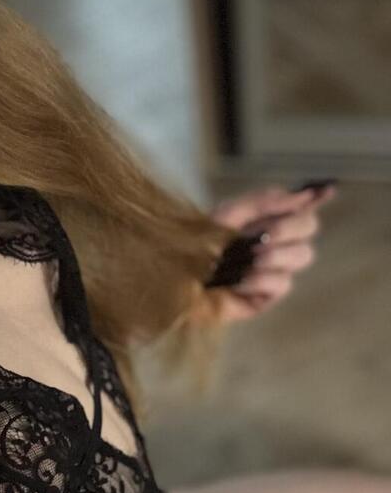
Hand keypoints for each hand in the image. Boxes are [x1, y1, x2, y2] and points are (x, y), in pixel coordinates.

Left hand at [207, 181, 337, 323]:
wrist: (174, 278)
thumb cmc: (195, 246)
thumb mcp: (227, 215)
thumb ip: (263, 201)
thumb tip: (301, 195)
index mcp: (267, 222)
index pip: (303, 208)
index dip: (312, 201)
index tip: (317, 194)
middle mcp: (274, 245)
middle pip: (309, 230)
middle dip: (290, 228)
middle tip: (264, 235)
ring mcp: (271, 272)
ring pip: (302, 256)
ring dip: (276, 254)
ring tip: (249, 259)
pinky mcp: (264, 298)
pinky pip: (283, 283)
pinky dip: (263, 278)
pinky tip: (241, 280)